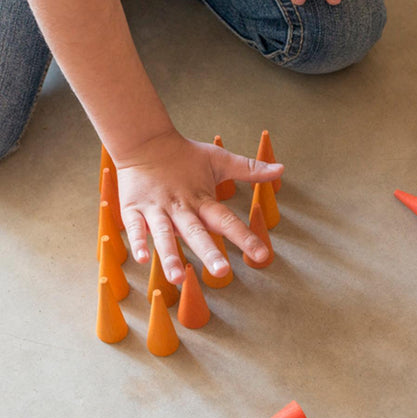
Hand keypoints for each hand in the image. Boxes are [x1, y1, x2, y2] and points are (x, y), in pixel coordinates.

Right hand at [115, 130, 283, 284]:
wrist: (143, 140)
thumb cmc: (183, 154)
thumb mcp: (219, 160)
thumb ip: (249, 170)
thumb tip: (282, 169)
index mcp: (202, 199)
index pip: (227, 220)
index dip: (245, 237)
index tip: (262, 255)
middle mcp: (181, 207)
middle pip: (196, 232)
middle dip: (208, 252)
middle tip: (222, 272)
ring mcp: (156, 209)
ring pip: (163, 234)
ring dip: (170, 255)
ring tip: (176, 277)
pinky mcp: (134, 208)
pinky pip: (135, 227)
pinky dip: (137, 241)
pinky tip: (142, 258)